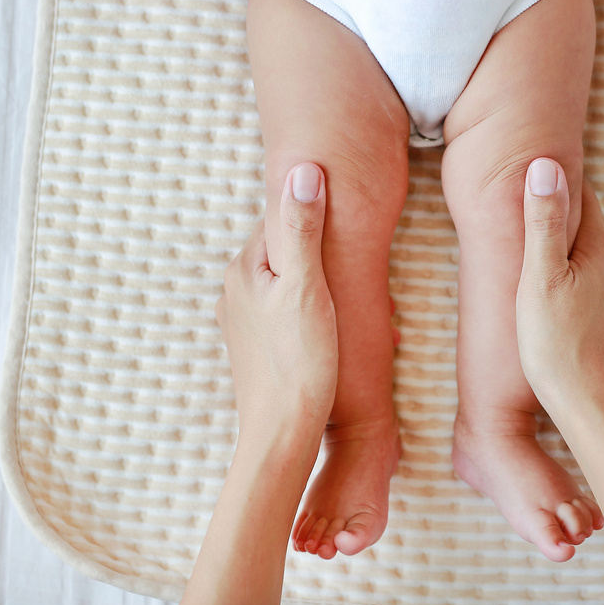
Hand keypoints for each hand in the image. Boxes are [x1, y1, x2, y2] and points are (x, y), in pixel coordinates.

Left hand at [215, 163, 337, 439]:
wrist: (282, 434)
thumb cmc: (299, 361)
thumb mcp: (308, 286)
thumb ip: (303, 227)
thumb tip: (302, 170)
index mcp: (243, 268)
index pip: (287, 222)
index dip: (328, 230)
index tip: (359, 251)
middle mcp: (234, 290)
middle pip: (292, 256)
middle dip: (332, 268)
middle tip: (369, 297)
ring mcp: (241, 320)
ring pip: (294, 288)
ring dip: (330, 296)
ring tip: (364, 319)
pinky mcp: (254, 346)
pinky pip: (289, 315)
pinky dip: (317, 319)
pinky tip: (338, 339)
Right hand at [515, 158, 603, 417]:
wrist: (597, 414)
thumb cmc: (559, 350)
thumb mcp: (539, 280)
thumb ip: (543, 222)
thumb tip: (545, 163)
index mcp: (600, 251)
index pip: (581, 196)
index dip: (557, 180)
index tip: (534, 162)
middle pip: (586, 228)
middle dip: (560, 214)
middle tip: (526, 200)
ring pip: (588, 260)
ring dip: (564, 252)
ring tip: (533, 251)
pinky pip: (590, 288)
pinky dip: (570, 282)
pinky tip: (552, 299)